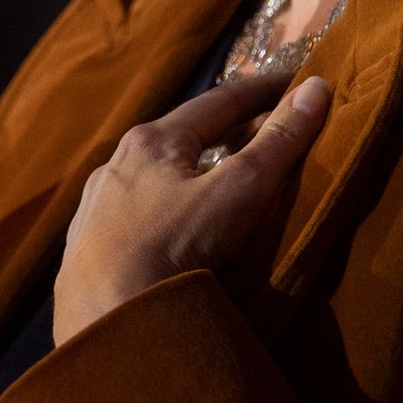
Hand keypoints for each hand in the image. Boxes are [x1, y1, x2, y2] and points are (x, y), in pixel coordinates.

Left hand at [52, 73, 332, 343]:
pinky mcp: (86, 248)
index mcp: (152, 140)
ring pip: (152, 177)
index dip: (261, 92)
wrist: (108, 319)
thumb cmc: (177, 245)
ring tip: (217, 182)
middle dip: (225, 133)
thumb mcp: (240, 190)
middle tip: (263, 131)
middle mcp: (116, 164)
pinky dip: (161, 209)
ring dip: (187, 172)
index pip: (218, 102)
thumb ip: (278, 141)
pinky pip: (132, 215)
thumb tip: (317, 87)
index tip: (294, 83)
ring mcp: (96, 207)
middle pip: (181, 138)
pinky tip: (168, 229)